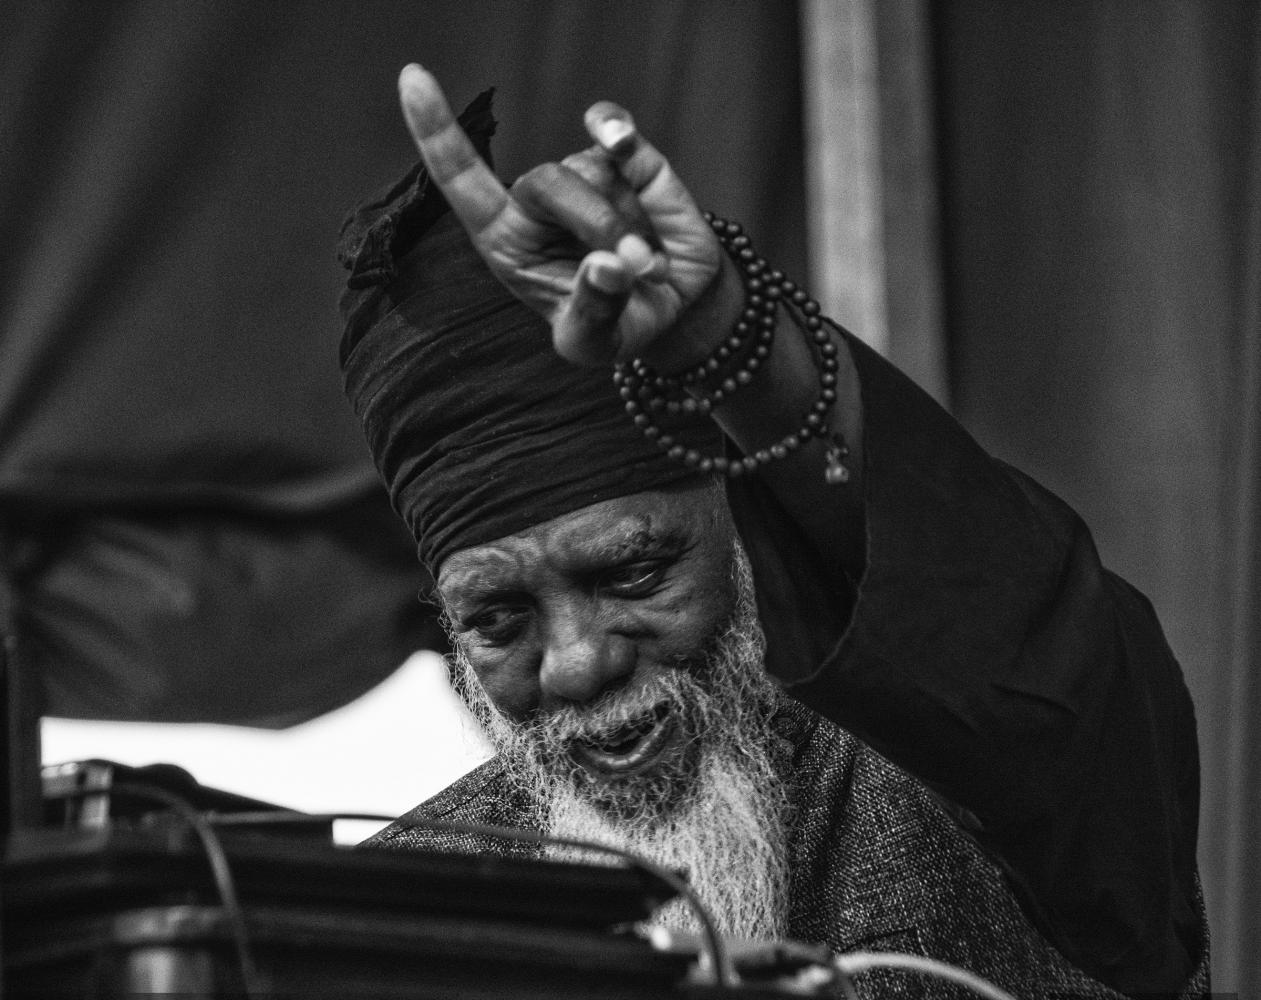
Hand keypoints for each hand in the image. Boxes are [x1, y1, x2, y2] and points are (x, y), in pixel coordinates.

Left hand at [397, 63, 740, 369]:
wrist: (678, 310)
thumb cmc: (618, 328)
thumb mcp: (596, 346)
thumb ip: (594, 313)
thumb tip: (606, 266)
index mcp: (507, 242)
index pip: (460, 180)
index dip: (435, 130)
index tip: (412, 78)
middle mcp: (536, 203)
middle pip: (546, 182)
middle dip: (596, 225)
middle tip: (636, 272)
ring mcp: (582, 175)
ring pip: (593, 169)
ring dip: (628, 224)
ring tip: (648, 266)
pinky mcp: (628, 161)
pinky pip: (613, 128)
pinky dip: (616, 131)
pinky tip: (620, 142)